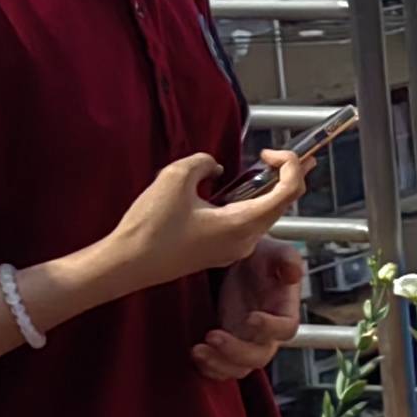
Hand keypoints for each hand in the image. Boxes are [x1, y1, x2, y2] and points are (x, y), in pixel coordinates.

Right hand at [82, 151, 301, 303]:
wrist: (127, 264)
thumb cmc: (150, 228)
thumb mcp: (175, 178)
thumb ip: (203, 163)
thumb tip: (214, 168)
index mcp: (242, 224)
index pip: (289, 191)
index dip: (290, 165)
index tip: (269, 152)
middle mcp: (245, 241)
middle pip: (281, 203)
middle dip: (286, 175)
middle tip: (286, 155)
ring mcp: (233, 249)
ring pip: (263, 214)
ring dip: (267, 189)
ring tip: (269, 169)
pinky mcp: (220, 252)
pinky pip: (244, 224)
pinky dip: (248, 203)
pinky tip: (238, 191)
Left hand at [193, 241, 304, 382]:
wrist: (235, 265)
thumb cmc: (257, 257)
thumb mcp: (273, 250)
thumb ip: (287, 258)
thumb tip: (294, 274)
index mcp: (283, 311)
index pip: (286, 328)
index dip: (270, 328)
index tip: (251, 317)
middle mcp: (267, 333)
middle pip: (260, 356)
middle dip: (236, 351)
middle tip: (212, 335)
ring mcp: (246, 342)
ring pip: (240, 368)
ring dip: (219, 364)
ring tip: (197, 350)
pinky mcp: (227, 348)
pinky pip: (222, 369)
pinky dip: (209, 368)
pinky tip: (195, 355)